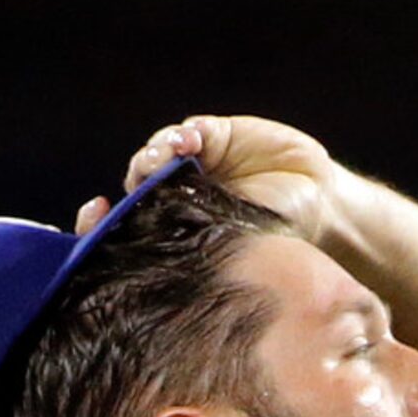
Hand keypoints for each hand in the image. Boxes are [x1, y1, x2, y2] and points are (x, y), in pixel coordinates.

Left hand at [74, 114, 335, 242]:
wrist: (322, 211)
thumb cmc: (278, 249)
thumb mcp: (236, 262)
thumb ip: (195, 260)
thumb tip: (148, 284)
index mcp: (173, 238)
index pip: (125, 232)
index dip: (101, 223)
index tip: (95, 214)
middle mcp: (175, 202)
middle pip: (134, 188)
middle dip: (130, 183)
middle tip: (138, 183)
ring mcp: (194, 166)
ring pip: (155, 155)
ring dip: (154, 154)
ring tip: (165, 157)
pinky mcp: (213, 136)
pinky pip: (188, 132)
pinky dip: (182, 135)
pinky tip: (189, 142)